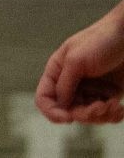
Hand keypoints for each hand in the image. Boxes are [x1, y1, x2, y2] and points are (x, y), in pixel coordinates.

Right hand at [38, 9, 123, 123]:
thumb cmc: (101, 41)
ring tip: (114, 105)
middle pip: (69, 111)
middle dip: (85, 113)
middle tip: (100, 106)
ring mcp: (90, 90)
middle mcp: (71, 83)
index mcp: (57, 71)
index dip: (52, 112)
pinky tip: (120, 108)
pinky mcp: (107, 95)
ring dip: (102, 115)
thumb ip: (65, 83)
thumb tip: (60, 105)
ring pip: (88, 116)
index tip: (69, 118)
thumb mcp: (76, 60)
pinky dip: (112, 116)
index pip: (44, 98)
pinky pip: (105, 114)